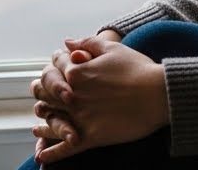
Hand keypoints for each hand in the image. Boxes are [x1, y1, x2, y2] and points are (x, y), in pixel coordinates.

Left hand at [32, 36, 168, 164]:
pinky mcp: (91, 137)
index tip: (57, 71)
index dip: (54, 68)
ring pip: (52, 121)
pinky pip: (65, 148)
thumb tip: (67, 42)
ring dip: (43, 124)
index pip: (53, 68)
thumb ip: (87, 43)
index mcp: (75, 72)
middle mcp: (73, 95)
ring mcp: (80, 117)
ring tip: (38, 128)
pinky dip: (52, 153)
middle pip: (46, 95)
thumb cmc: (138, 68)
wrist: (159, 93)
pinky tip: (41, 156)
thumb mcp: (112, 48)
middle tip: (44, 100)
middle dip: (43, 96)